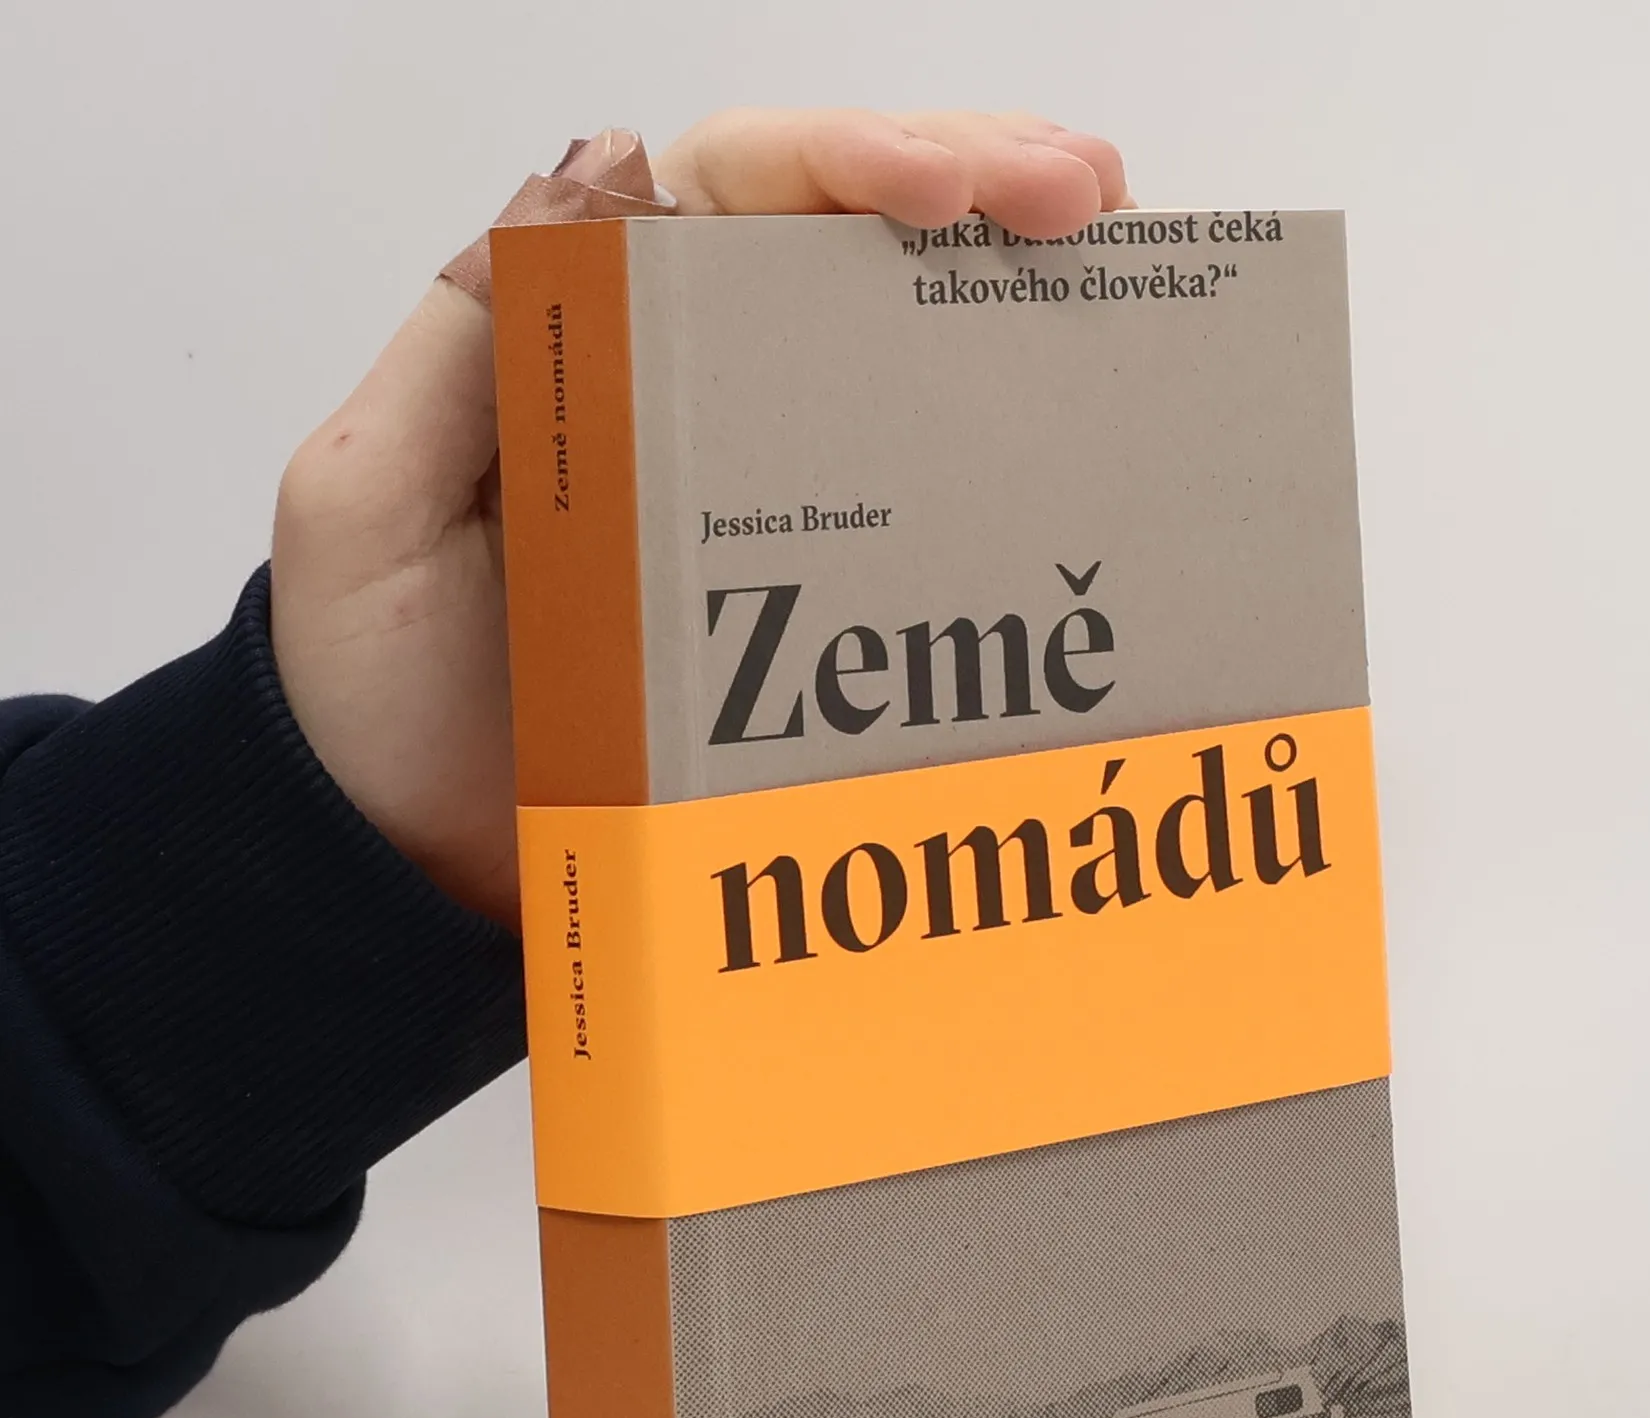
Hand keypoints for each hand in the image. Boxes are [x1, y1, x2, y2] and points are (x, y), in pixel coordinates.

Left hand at [270, 110, 1132, 928]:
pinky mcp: (801, 599)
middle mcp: (687, 387)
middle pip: (842, 240)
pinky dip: (993, 441)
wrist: (412, 864)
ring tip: (1118, 252)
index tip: (951, 188)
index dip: (851, 159)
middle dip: (972, 186)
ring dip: (1006, 285)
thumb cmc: (370, 691)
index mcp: (589, 333)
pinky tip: (1073, 408)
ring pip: (893, 344)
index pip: (735, 194)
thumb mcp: (368, 502)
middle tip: (1092, 196)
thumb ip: (462, 344)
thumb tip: (606, 168)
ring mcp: (756, 492)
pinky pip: (906, 496)